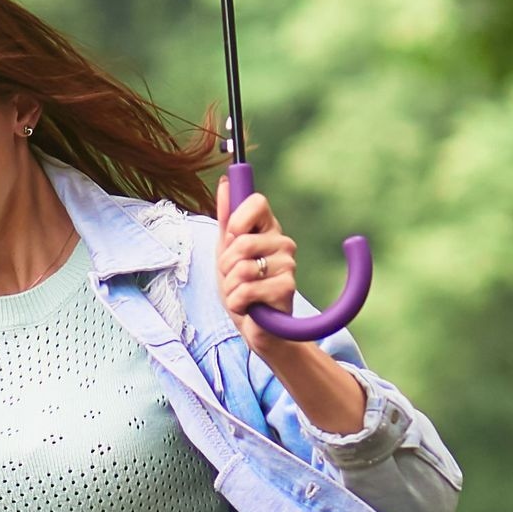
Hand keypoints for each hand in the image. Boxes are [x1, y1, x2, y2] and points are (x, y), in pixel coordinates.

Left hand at [217, 188, 368, 432]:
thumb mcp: (226, 252)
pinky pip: (245, 290)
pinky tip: (248, 308)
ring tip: (241, 295)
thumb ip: (225, 218)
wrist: (257, 329)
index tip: (231, 237)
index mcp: (268, 229)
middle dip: (225, 265)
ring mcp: (288, 266)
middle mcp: (283, 243)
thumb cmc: (242, 289)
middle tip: (233, 278)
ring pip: (241, 268)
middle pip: (241, 241)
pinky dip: (237, 303)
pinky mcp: (286, 289)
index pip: (256, 202)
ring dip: (230, 287)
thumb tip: (224, 182)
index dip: (237, 219)